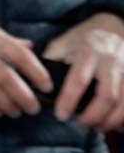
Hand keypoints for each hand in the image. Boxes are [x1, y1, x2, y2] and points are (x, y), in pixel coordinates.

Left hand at [44, 14, 123, 129]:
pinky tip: (114, 125)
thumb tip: (37, 82)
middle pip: (107, 96)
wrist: (113, 26)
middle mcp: (112, 62)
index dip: (69, 100)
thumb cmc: (84, 38)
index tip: (60, 115)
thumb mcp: (64, 42)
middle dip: (93, 116)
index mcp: (89, 51)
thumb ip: (52, 60)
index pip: (79, 80)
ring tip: (97, 127)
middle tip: (81, 124)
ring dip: (110, 121)